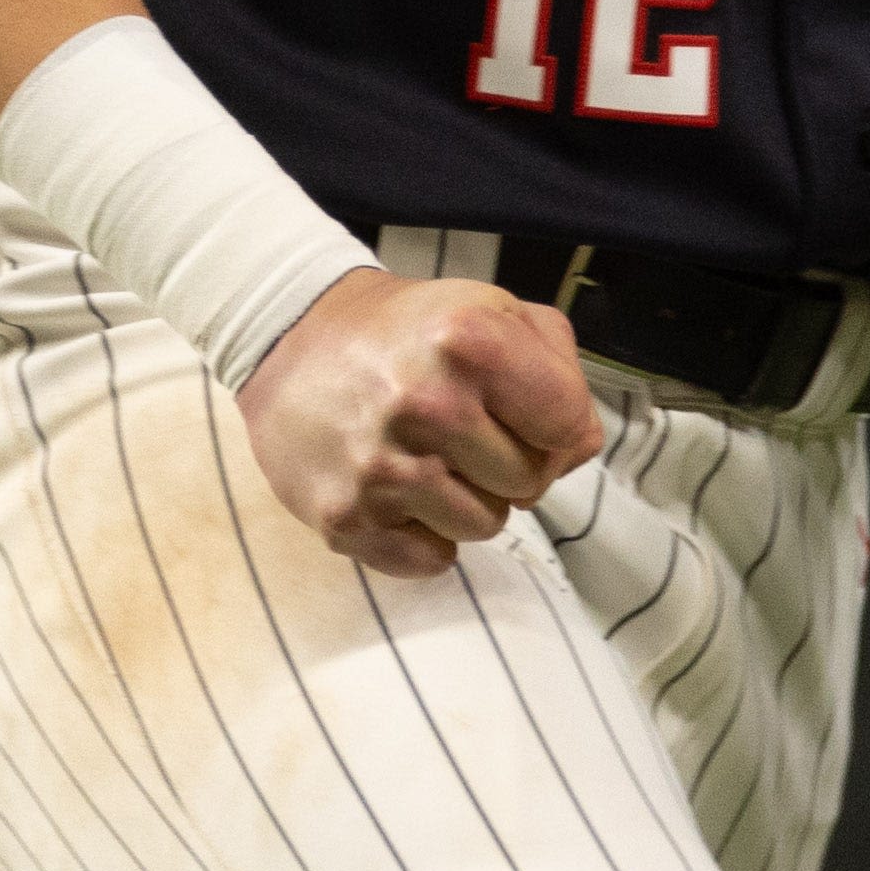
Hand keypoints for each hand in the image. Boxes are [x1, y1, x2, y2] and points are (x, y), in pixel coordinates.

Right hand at [237, 271, 606, 576]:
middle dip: (509, 462)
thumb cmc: (409, 331)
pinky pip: (433, 560)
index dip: (554, 423)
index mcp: (470, 340)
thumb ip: (560, 371)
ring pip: (485, 526)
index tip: (518, 408)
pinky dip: (424, 535)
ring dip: (469, 500)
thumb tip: (578, 448)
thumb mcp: (495, 311)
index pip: (568, 424)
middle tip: (463, 430)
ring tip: (429, 456)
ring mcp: (382, 467)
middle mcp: (426, 403)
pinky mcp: (346, 518)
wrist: (291, 342)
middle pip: (530, 483)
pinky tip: (398, 490)